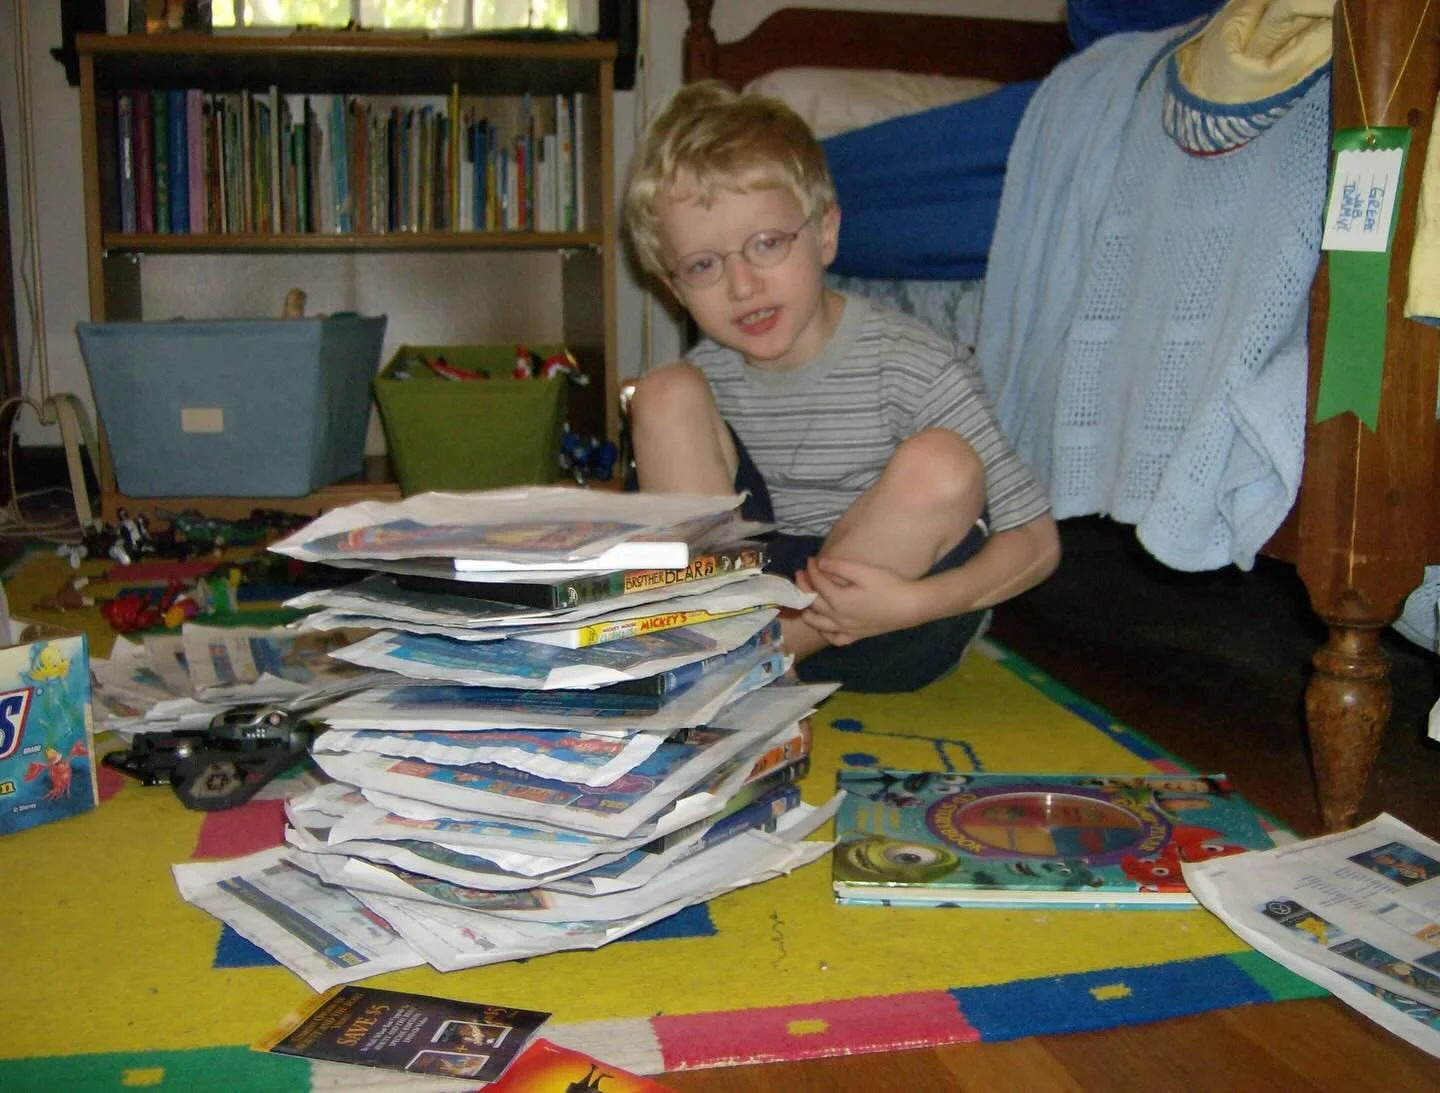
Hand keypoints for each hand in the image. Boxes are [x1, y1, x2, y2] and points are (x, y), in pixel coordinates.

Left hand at [799, 555, 926, 645]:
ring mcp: (846, 629)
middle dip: (804, 586)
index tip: (810, 559)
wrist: (910, 606)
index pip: (818, 583)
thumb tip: (820, 562)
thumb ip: (840, 567)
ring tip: (807, 598)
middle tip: (802, 574)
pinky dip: (825, 632)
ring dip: (807, 610)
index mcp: (838, 600)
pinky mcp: (856, 636)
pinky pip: (834, 639)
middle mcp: (838, 617)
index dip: (812, 569)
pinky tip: (825, 625)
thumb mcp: (864, 571)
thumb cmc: (889, 585)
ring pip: (818, 623)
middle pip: (812, 602)